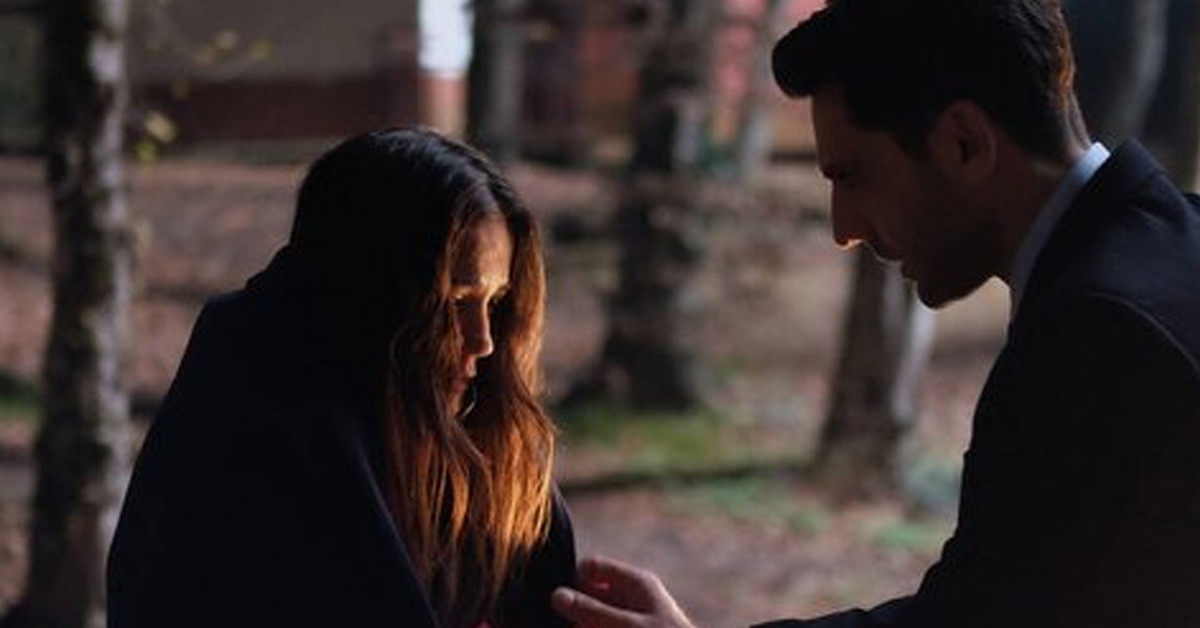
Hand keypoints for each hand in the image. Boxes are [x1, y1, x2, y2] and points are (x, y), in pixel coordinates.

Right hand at [551, 555, 697, 627]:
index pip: (592, 568)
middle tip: (563, 624)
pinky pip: (602, 627)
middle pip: (589, 595)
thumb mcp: (627, 627)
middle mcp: (631, 599)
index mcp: (635, 584)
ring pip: (594, 619)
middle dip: (575, 612)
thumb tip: (556, 595)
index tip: (557, 604)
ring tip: (569, 625)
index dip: (572, 581)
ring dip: (584, 624)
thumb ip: (591, 611)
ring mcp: (628, 621)